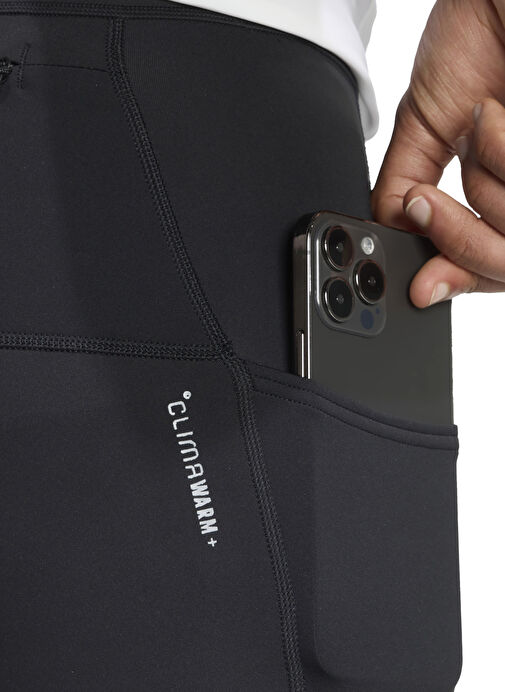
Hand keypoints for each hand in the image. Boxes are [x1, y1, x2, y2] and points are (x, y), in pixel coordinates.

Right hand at [371, 0, 504, 306]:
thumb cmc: (474, 37)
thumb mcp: (422, 123)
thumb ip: (401, 185)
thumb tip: (390, 235)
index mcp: (501, 191)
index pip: (490, 264)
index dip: (455, 282)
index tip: (420, 286)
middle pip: (503, 265)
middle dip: (457, 234)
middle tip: (426, 197)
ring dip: (483, 174)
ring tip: (484, 119)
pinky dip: (498, 149)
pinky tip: (497, 112)